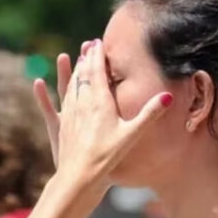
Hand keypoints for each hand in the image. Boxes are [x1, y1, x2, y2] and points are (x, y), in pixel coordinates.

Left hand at [32, 39, 172, 185]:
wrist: (79, 175)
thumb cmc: (108, 156)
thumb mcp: (132, 134)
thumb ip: (150, 114)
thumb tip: (168, 96)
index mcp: (99, 101)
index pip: (97, 71)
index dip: (98, 55)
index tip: (98, 42)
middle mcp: (82, 102)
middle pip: (83, 74)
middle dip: (87, 58)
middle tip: (89, 45)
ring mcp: (70, 113)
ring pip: (71, 85)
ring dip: (75, 70)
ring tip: (77, 60)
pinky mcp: (62, 124)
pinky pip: (60, 100)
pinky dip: (58, 88)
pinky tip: (49, 84)